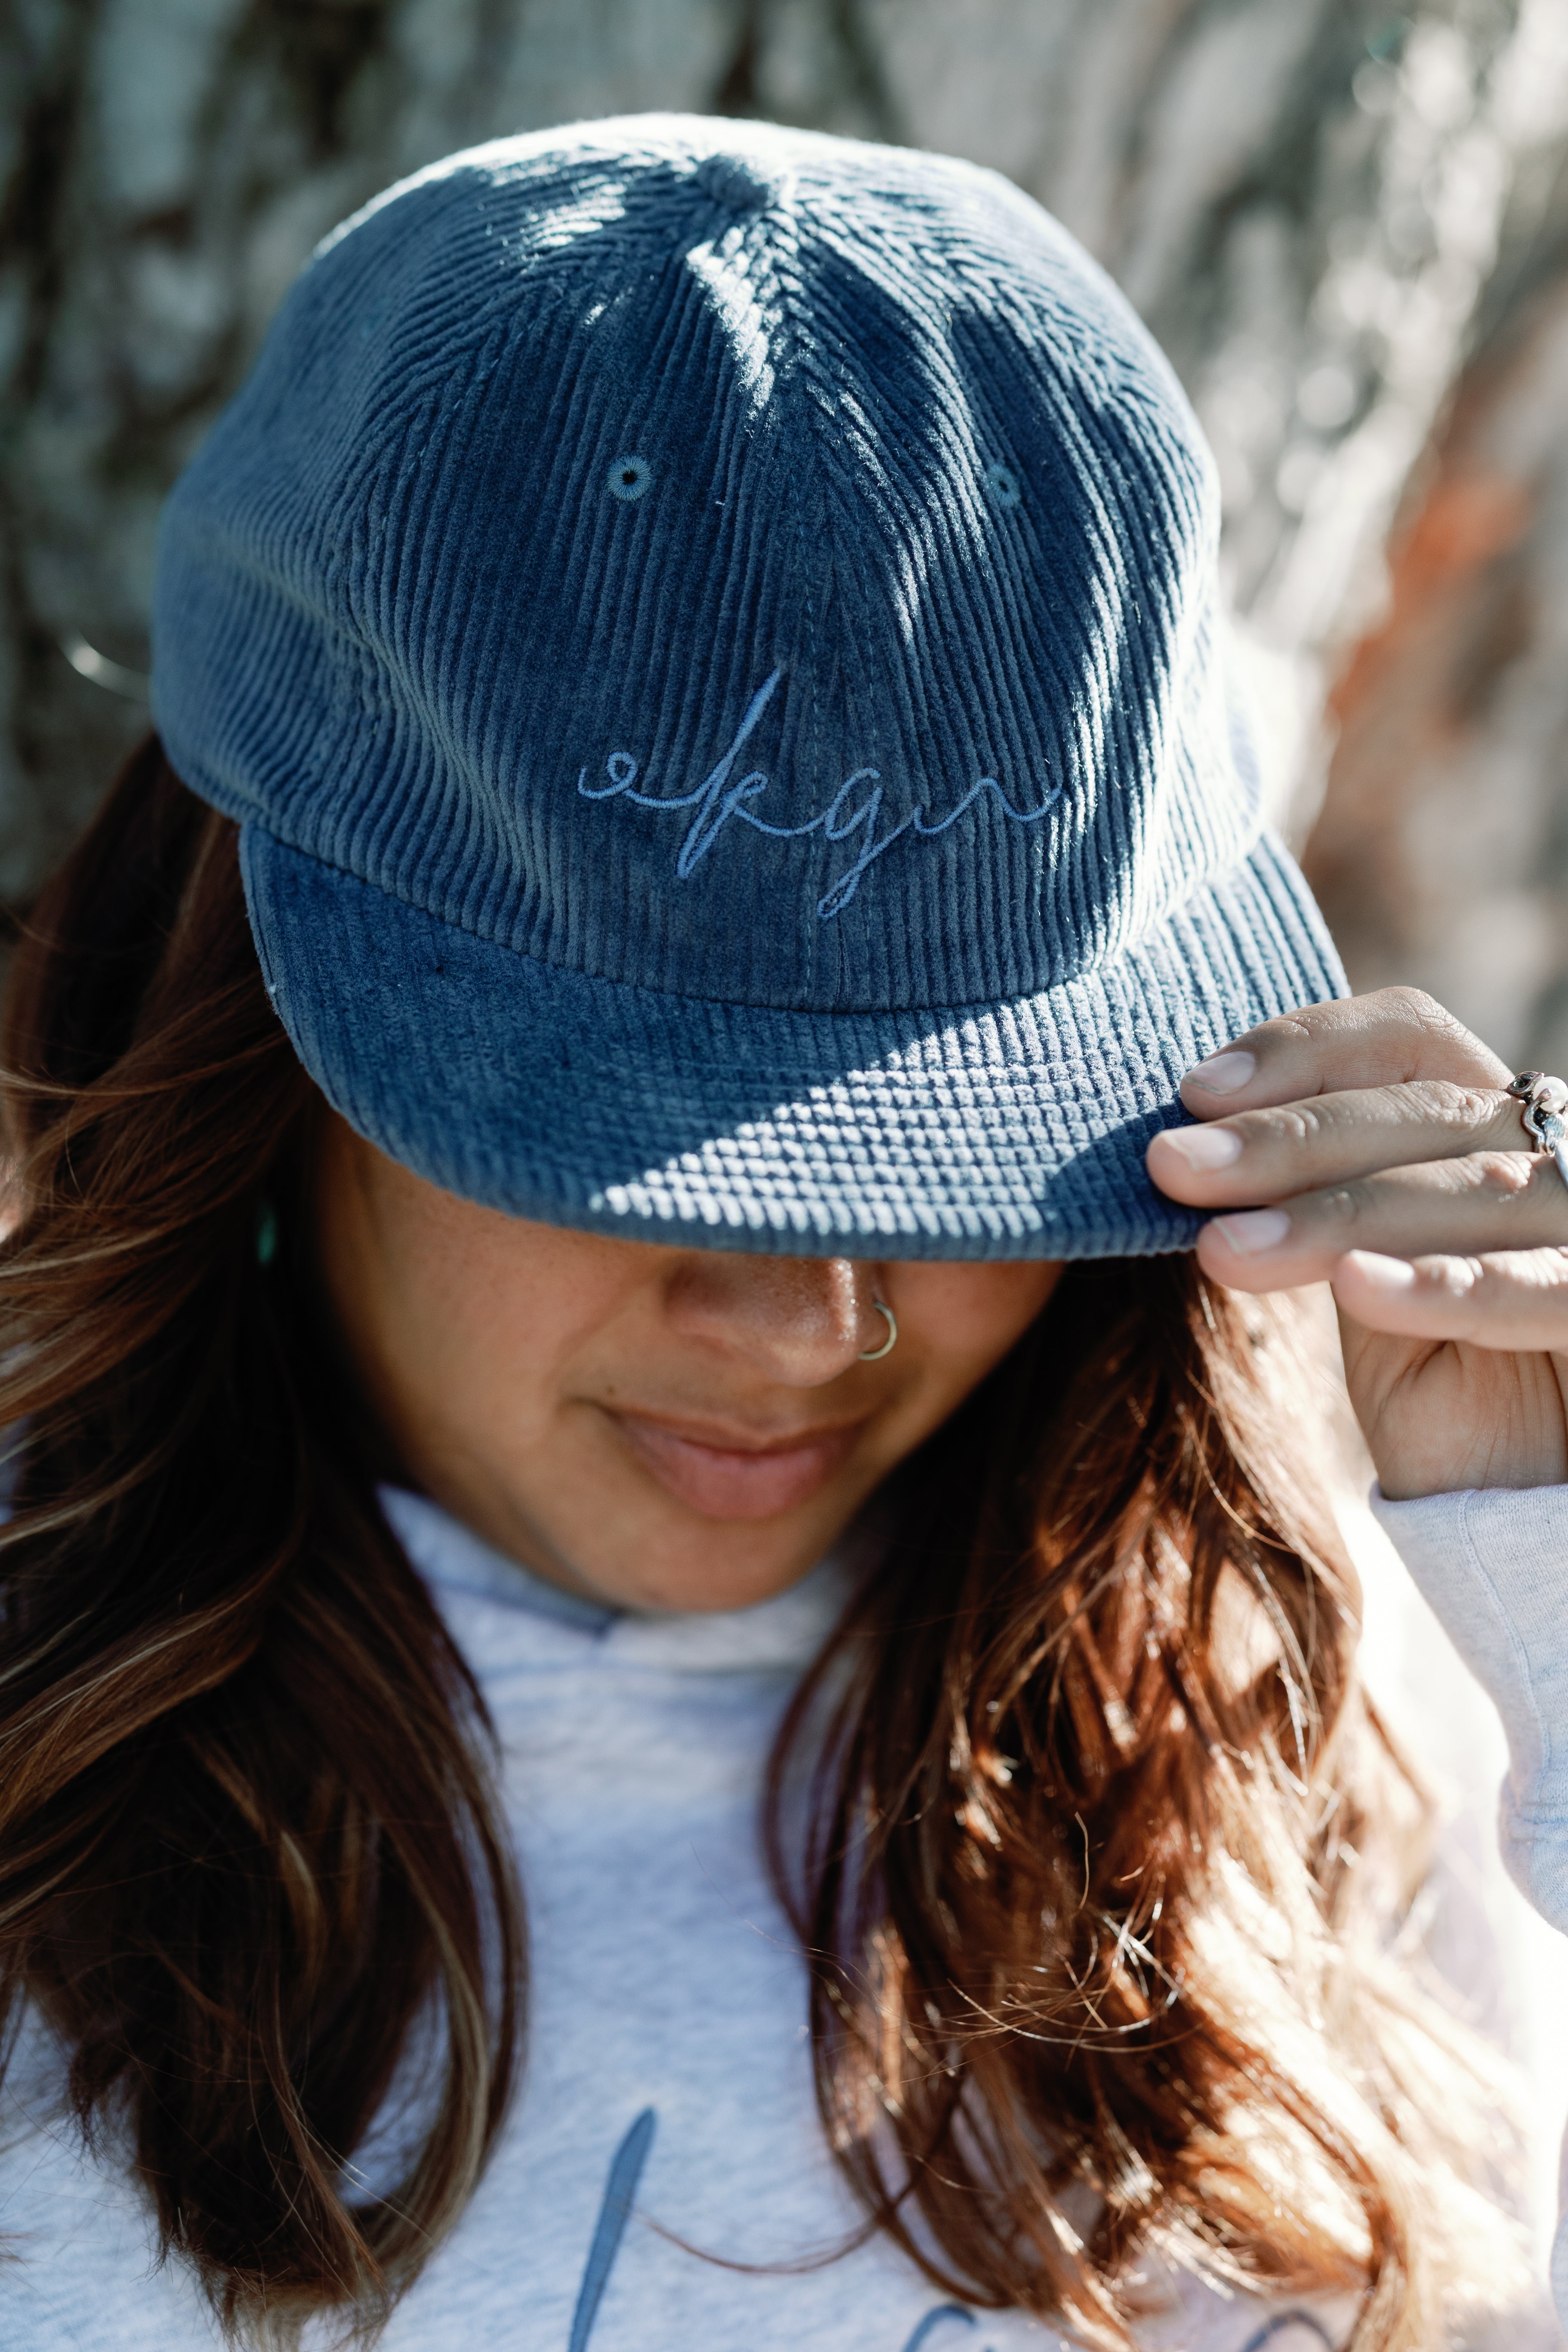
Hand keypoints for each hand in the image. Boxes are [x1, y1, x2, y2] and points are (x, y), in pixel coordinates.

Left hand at [1144, 987, 1567, 1499]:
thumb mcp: (1359, 1270)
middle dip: (1285, 1138)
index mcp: (1490, 1119)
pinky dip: (1444, 1283)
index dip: (1304, 1049)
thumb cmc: (1440, 1375)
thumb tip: (1181, 1149)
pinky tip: (1357, 1287)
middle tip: (1171, 1166)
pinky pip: (1539, 1286)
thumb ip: (1306, 1200)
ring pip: (1470, 1188)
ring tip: (1224, 1248)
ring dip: (1335, 1212)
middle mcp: (1555, 1151)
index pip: (1408, 1037)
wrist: (1526, 1494)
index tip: (1194, 1094)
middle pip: (1423, 1109)